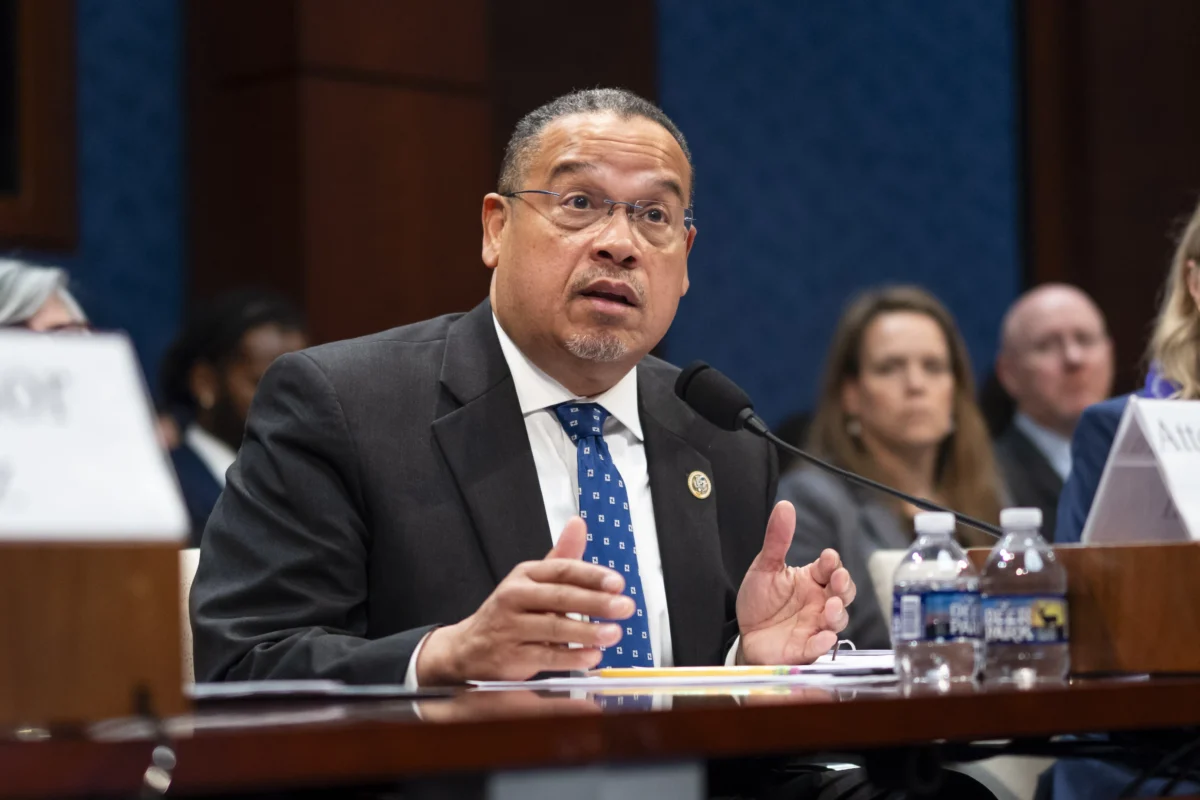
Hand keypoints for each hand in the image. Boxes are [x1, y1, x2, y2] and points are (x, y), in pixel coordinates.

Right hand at [416, 517, 633, 683]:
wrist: (471, 646)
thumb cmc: (511, 611)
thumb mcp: (534, 580)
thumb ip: (562, 556)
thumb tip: (578, 524)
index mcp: (525, 574)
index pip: (562, 570)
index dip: (591, 575)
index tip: (618, 583)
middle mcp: (515, 596)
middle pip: (560, 597)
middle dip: (596, 602)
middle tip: (625, 607)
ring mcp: (510, 626)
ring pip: (553, 627)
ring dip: (587, 631)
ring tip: (614, 633)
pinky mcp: (511, 655)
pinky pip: (545, 655)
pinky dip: (571, 657)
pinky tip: (592, 657)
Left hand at [736, 501, 856, 664]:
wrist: (745, 633)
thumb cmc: (760, 601)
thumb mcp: (765, 567)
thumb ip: (777, 539)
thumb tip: (785, 506)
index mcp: (811, 580)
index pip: (829, 568)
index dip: (832, 563)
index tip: (828, 557)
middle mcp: (818, 602)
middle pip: (843, 593)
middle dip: (844, 586)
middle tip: (838, 579)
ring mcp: (815, 625)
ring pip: (836, 620)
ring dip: (837, 613)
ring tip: (829, 607)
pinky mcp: (805, 648)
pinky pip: (819, 647)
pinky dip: (823, 643)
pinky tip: (822, 637)